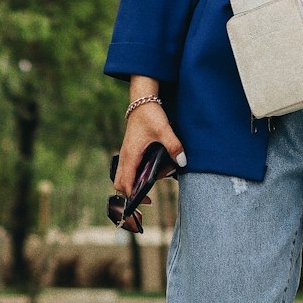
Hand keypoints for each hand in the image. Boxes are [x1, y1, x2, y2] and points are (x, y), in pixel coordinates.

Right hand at [113, 101, 185, 234]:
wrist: (142, 99)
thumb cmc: (151, 114)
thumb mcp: (164, 129)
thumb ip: (174, 146)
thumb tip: (183, 162)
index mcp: (131, 154)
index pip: (125, 182)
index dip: (132, 195)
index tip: (143, 202)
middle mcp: (125, 156)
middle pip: (119, 182)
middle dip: (129, 194)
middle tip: (146, 200)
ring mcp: (126, 153)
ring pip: (122, 176)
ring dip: (132, 184)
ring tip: (150, 187)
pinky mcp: (130, 150)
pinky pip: (128, 168)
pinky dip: (134, 175)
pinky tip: (151, 173)